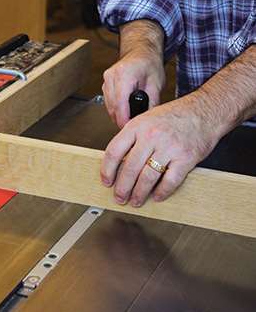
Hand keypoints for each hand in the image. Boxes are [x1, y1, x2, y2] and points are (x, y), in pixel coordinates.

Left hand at [100, 95, 222, 206]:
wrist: (206, 110)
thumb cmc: (175, 116)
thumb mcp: (146, 119)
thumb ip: (132, 137)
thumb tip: (118, 161)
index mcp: (137, 126)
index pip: (114, 151)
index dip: (107, 170)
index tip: (106, 181)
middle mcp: (151, 135)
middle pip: (129, 168)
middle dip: (122, 187)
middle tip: (119, 197)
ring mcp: (169, 147)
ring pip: (147, 177)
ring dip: (139, 193)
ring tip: (135, 200)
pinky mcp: (186, 157)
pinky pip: (170, 180)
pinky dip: (162, 191)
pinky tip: (157, 195)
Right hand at [102, 19, 165, 127]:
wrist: (141, 51)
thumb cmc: (149, 64)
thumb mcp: (156, 84)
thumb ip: (152, 102)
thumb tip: (146, 119)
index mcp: (124, 74)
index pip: (119, 104)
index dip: (123, 119)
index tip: (129, 127)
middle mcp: (111, 76)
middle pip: (112, 107)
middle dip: (121, 118)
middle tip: (133, 123)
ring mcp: (106, 79)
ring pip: (108, 106)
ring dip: (118, 114)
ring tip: (131, 114)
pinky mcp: (105, 83)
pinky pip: (108, 101)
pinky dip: (115, 107)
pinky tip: (125, 107)